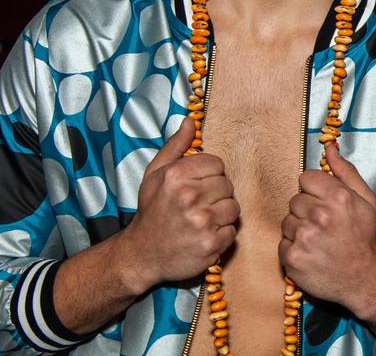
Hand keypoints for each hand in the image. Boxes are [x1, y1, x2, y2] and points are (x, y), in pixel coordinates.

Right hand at [114, 117, 239, 293]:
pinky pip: (232, 232)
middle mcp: (189, 197)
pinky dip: (221, 235)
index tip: (195, 186)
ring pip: (234, 208)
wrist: (142, 254)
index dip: (209, 176)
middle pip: (227, 185)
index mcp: (176, 176)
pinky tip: (203, 235)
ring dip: (221, 215)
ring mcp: (201, 222)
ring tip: (201, 220)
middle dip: (216, 195)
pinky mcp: (210, 244)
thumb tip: (190, 121)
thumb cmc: (152, 211)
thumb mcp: (155, 175)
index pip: (218, 164)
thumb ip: (175, 146)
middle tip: (197, 205)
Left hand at [280, 143, 375, 310]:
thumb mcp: (365, 200)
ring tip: (318, 241)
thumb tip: (329, 147)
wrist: (363, 279)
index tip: (325, 204)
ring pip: (287, 221)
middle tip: (324, 226)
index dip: (315, 191)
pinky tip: (310, 253)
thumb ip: (345, 172)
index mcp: (337, 197)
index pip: (306, 178)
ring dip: (299, 229)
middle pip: (295, 200)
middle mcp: (319, 215)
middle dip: (307, 210)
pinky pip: (283, 242)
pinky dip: (294, 248)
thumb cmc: (364, 238)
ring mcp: (304, 237)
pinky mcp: (292, 257)